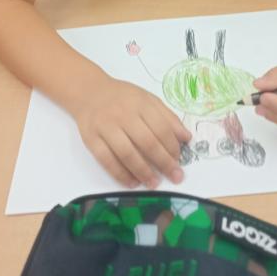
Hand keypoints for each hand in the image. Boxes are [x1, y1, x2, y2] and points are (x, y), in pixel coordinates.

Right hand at [74, 75, 191, 188]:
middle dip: (163, 163)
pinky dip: (120, 174)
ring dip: (143, 172)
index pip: (161, 128)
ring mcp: (106, 127)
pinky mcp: (91, 139)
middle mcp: (123, 114)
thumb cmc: (123, 98)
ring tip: (154, 183)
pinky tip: (132, 182)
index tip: (179, 160)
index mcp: (141, 103)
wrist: (89, 92)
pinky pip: (107, 160)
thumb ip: (168, 117)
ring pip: (127, 154)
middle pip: (147, 142)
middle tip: (175, 177)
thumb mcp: (148, 99)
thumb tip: (186, 138)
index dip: (172, 147)